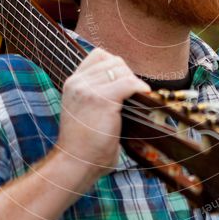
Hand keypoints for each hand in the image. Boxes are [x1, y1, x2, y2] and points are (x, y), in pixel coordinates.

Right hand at [56, 49, 149, 181]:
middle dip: (127, 75)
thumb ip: (97, 93)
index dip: (116, 67)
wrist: (75, 163)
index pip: (99, 56)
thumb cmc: (84, 144)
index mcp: (72, 82)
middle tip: (133, 94)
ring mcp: (88, 89)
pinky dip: (140, 88)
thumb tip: (128, 85)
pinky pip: (129, 83)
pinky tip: (145, 96)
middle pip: (114, 61)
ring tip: (137, 98)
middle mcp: (78, 82)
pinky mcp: (102, 99)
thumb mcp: (84, 111)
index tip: (123, 83)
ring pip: (122, 70)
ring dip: (133, 82)